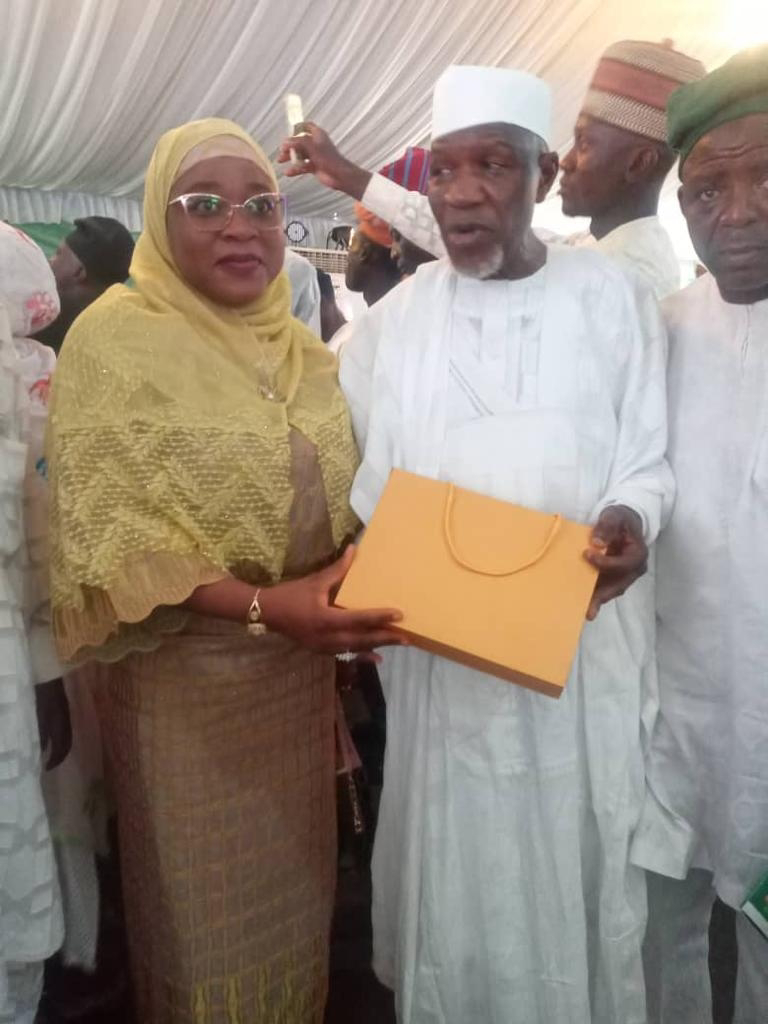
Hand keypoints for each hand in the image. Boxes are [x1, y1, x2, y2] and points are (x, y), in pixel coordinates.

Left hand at [35, 678, 71, 769]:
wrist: (52, 677)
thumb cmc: (44, 695)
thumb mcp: (39, 715)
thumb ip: (42, 733)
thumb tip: (43, 751)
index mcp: (61, 725)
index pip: (62, 748)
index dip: (55, 760)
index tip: (46, 768)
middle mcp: (67, 723)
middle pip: (67, 745)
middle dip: (60, 757)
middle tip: (50, 765)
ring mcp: (67, 717)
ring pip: (68, 739)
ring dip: (62, 750)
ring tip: (53, 756)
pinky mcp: (66, 713)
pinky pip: (67, 732)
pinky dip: (62, 741)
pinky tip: (54, 741)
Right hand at [260, 545, 403, 653]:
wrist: (267, 613)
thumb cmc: (291, 595)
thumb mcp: (315, 581)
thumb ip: (338, 569)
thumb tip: (354, 549)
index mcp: (325, 619)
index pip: (358, 619)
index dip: (379, 617)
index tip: (399, 614)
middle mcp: (327, 637)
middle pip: (361, 639)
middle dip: (385, 638)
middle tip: (407, 637)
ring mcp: (324, 647)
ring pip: (356, 648)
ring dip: (377, 645)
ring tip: (398, 643)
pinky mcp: (321, 650)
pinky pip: (346, 654)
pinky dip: (363, 655)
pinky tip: (377, 657)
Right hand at [277, 123, 371, 198]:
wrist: (339, 175)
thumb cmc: (328, 158)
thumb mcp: (310, 146)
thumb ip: (297, 142)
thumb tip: (284, 142)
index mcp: (317, 135)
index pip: (306, 126)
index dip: (297, 127)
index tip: (288, 130)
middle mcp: (315, 144)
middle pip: (299, 141)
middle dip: (289, 145)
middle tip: (281, 150)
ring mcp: (315, 156)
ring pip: (299, 154)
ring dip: (290, 157)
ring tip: (280, 161)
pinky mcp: (314, 167)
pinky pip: (302, 166)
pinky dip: (295, 169)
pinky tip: (288, 173)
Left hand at [584, 505, 646, 620]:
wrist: (622, 523)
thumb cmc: (619, 518)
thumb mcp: (614, 515)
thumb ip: (607, 526)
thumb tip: (597, 543)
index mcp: (638, 554)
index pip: (623, 564)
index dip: (606, 563)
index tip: (586, 554)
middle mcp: (633, 569)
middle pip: (619, 585)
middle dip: (603, 596)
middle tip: (588, 609)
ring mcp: (623, 576)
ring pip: (611, 590)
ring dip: (597, 600)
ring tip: (585, 612)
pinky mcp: (613, 578)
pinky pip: (604, 588)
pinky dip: (594, 596)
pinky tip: (582, 605)